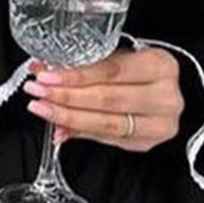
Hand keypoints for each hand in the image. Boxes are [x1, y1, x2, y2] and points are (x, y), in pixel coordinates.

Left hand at [24, 46, 184, 151]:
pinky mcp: (147, 143)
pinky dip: (80, 132)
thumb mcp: (121, 59)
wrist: (166, 92)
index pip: (111, 71)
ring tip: (43, 109)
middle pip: (107, 100)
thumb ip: (86, 66)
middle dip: (65, 97)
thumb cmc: (141, 72)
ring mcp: (159, 124)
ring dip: (68, 117)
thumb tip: (44, 72)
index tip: (47, 76)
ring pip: (106, 124)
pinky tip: (60, 127)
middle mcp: (165, 97)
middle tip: (37, 93)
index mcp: (160, 66)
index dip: (76, 76)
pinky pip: (107, 139)